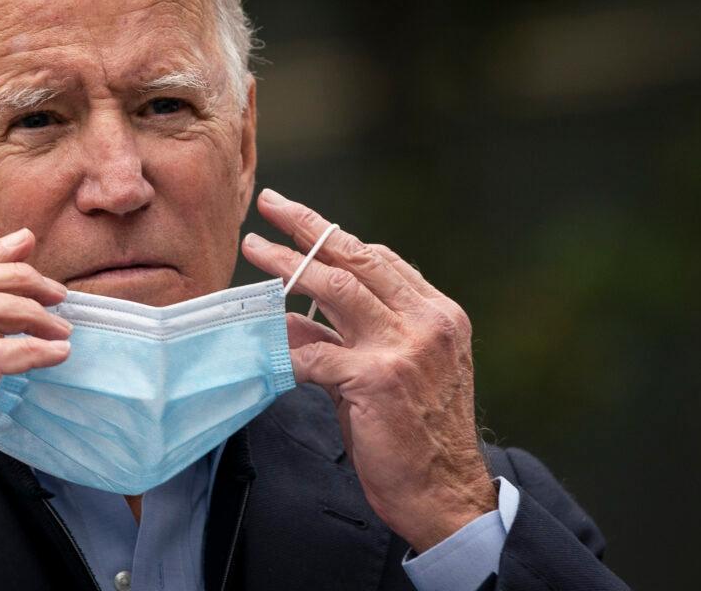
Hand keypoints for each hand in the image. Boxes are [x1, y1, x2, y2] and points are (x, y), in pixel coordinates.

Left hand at [241, 189, 496, 551]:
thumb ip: (348, 339)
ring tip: (255, 251)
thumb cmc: (417, 435)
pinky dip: (283, 347)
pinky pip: (314, 352)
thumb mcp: (391, 372)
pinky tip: (260, 341)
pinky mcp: (377, 378)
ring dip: (288, 266)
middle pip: (356, 258)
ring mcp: (404, 346)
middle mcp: (426, 320)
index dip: (335, 235)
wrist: (446, 494)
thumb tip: (291, 317)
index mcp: (437, 313)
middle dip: (307, 228)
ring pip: (335, 288)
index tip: (301, 216)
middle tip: (269, 206)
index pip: (380, 258)